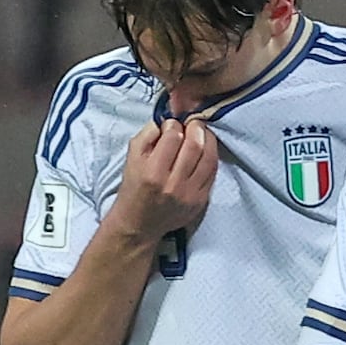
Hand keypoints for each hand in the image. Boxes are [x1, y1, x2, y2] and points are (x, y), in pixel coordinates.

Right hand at [105, 120, 215, 245]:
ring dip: (207, 139)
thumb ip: (148, 135)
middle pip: (194, 145)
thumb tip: (168, 121)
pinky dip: (211, 156)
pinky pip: (213, 172)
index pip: (173, 137)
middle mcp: (173, 184)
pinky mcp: (201, 201)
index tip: (171, 125)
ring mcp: (190, 194)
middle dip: (195, 127)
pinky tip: (206, 150)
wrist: (139, 224)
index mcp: (153, 172)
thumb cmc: (134, 187)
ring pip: (209, 157)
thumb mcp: (131, 158)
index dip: (174, 125)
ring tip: (202, 133)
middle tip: (192, 123)